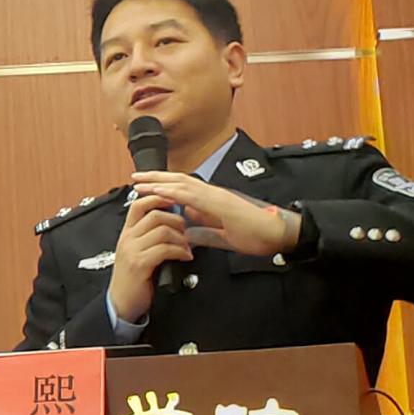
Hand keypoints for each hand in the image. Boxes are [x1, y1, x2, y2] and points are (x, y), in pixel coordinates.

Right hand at [109, 193, 193, 321]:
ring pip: (162, 230)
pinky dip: (180, 251)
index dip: (159, 198)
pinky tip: (186, 256)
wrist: (121, 303)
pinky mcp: (139, 264)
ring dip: (181, 237)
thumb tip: (173, 223)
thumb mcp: (138, 252)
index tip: (175, 200)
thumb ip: (150, 237)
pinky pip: (164, 249)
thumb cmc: (134, 279)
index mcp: (127, 232)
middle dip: (176, 220)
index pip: (140, 204)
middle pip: (155, 214)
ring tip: (187, 246)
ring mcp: (132, 250)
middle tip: (186, 230)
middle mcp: (128, 238)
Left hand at [131, 171, 300, 256]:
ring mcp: (216, 196)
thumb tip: (186, 233)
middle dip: (155, 179)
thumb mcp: (223, 236)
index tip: (145, 187)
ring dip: (158, 181)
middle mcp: (212, 194)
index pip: (183, 190)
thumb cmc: (256, 234)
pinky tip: (159, 190)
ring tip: (140, 181)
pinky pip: (192, 195)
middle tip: (135, 178)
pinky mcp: (220, 203)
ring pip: (181, 184)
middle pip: (178, 181)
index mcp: (213, 201)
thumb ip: (205, 232)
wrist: (278, 234)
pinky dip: (173, 191)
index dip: (163, 186)